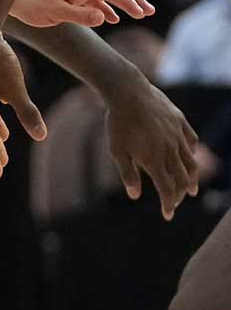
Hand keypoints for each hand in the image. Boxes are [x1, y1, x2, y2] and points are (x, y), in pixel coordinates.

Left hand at [8, 0, 152, 27]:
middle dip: (132, 0)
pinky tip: (110, 19)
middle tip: (150, 11)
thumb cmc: (29, 2)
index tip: (142, 13)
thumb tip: (104, 18)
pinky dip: (102, 7)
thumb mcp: (55, 12)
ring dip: (120, 4)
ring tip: (139, 14)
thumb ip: (80, 16)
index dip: (128, 2)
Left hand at [101, 78, 200, 219]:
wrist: (128, 93)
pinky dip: (191, 153)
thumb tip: (135, 195)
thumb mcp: (117, 151)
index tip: (167, 215)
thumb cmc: (117, 124)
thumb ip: (128, 174)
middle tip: (174, 203)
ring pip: (191, 162)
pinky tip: (189, 157)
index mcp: (155, 160)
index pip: (167, 189)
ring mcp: (178, 135)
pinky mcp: (180, 122)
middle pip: (181, 179)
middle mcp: (171, 150)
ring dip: (192, 179)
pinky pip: (191, 141)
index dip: (168, 204)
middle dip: (178, 195)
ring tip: (191, 189)